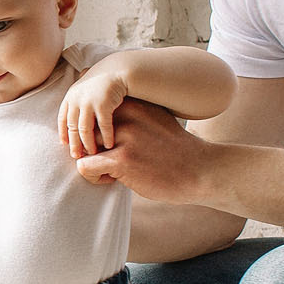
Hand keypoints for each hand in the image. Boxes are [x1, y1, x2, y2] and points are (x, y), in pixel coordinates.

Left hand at [59, 70, 129, 157]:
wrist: (118, 70)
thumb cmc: (102, 81)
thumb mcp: (85, 88)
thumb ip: (77, 100)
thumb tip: (71, 112)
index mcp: (70, 96)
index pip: (62, 119)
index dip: (63, 133)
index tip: (65, 145)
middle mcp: (77, 100)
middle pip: (72, 127)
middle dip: (74, 144)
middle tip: (77, 157)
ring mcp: (89, 102)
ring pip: (85, 130)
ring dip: (89, 143)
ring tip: (93, 153)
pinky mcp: (103, 104)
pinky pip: (103, 126)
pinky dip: (106, 137)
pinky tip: (109, 145)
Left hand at [74, 101, 213, 200]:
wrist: (201, 171)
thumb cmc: (175, 150)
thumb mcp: (154, 120)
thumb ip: (131, 116)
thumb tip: (99, 117)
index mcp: (133, 103)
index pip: (94, 112)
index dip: (97, 132)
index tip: (110, 145)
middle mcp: (127, 115)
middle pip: (86, 130)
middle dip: (93, 148)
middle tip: (110, 161)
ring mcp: (124, 136)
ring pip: (82, 147)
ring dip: (92, 162)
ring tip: (112, 171)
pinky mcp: (122, 159)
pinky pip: (85, 166)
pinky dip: (94, 177)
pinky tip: (113, 180)